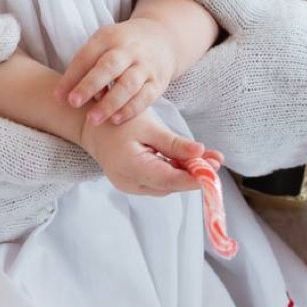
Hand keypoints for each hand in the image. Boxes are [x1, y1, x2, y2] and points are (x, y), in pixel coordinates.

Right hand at [0, 10, 95, 247]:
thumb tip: (16, 33)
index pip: (46, 162)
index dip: (75, 157)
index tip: (94, 149)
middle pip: (34, 194)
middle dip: (58, 178)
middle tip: (77, 160)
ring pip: (8, 216)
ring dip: (33, 198)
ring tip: (46, 176)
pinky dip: (1, 216)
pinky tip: (5, 196)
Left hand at [55, 17, 177, 126]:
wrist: (162, 38)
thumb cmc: (122, 46)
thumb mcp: (103, 44)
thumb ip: (85, 66)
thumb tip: (61, 95)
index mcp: (108, 37)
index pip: (87, 56)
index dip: (71, 76)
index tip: (58, 97)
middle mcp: (128, 50)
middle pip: (108, 67)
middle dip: (89, 85)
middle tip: (73, 103)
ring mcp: (145, 65)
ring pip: (127, 84)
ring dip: (109, 103)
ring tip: (92, 120)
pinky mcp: (158, 82)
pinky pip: (145, 96)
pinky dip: (131, 109)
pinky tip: (116, 120)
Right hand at [78, 106, 209, 197]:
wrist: (90, 125)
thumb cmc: (117, 121)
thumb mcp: (149, 127)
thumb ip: (174, 143)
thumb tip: (201, 152)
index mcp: (132, 167)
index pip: (169, 180)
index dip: (194, 179)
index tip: (214, 173)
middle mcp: (129, 182)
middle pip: (170, 185)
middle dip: (194, 174)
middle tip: (216, 159)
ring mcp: (129, 186)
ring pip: (165, 185)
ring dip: (185, 173)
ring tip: (206, 158)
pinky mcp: (131, 183)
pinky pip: (157, 182)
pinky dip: (172, 172)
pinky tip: (185, 161)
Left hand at [164, 0, 306, 177]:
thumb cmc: (301, 46)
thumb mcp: (253, 10)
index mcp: (202, 88)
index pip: (170, 75)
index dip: (184, 57)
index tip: (203, 44)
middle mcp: (211, 125)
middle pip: (190, 98)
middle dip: (204, 77)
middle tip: (234, 56)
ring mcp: (234, 147)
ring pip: (212, 119)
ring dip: (222, 101)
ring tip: (254, 76)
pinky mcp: (256, 162)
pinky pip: (237, 137)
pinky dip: (244, 121)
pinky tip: (267, 100)